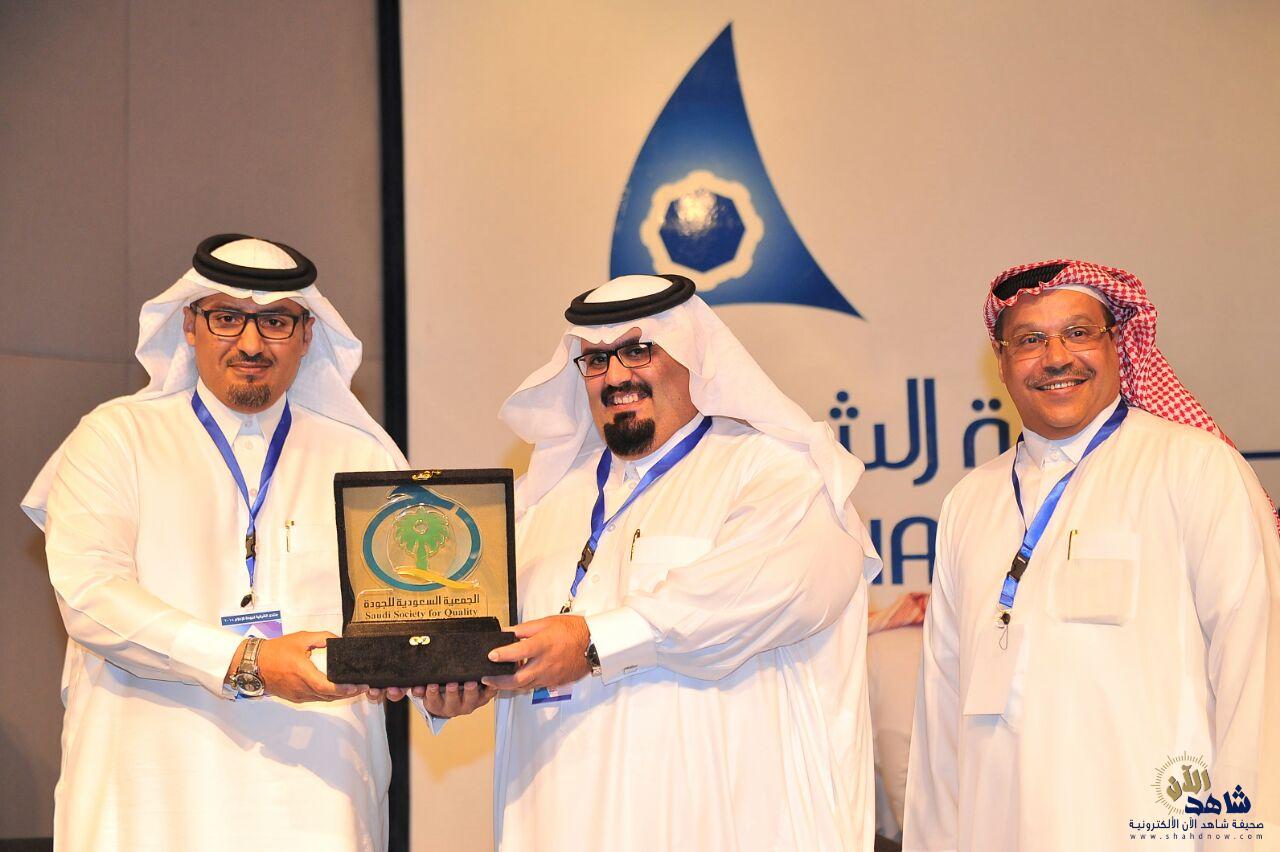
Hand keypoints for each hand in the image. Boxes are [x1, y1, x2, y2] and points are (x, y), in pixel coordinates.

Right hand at [251, 632, 363, 702]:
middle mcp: (300, 687)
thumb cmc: (275, 651)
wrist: (254, 664)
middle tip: (362, 687)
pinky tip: (335, 690)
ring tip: (353, 689)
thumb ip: (322, 637)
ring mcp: (297, 694)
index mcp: (302, 672)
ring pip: (323, 698)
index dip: (342, 689)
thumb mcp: (301, 638)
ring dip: (338, 695)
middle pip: (328, 695)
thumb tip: (338, 640)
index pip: (326, 686)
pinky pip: (315, 698)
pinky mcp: (295, 697)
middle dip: (347, 693)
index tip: (356, 686)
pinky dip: (327, 696)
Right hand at [362, 682, 496, 717]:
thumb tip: (386, 690)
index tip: (427, 686)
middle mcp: (452, 708)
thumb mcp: (421, 687)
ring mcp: (468, 704)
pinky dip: (490, 688)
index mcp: (436, 705)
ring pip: (469, 701)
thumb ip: (404, 688)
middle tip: (449, 683)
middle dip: (449, 693)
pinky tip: (489, 679)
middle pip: (450, 703)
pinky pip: (488, 695)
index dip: (429, 695)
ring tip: (470, 682)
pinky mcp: (483, 698)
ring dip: (469, 692)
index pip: (430, 702)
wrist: (457, 693)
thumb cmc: (436, 687)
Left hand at [482, 614, 590, 692]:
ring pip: (525, 686)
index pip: (519, 652)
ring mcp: (550, 675)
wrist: (593, 644)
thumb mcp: (546, 622)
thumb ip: (524, 629)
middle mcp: (546, 663)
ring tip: (497, 680)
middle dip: (499, 681)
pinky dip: (524, 683)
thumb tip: (506, 632)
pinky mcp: (555, 682)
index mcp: (544, 645)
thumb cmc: (572, 630)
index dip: (503, 654)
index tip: (490, 655)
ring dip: (509, 685)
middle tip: (486, 678)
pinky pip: (535, 685)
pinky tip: (517, 678)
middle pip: (518, 679)